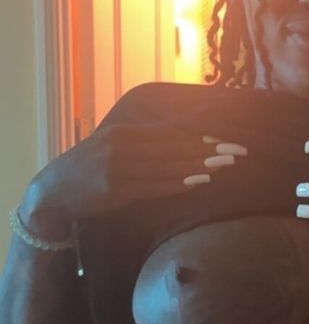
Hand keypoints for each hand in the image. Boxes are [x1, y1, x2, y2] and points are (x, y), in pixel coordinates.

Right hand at [26, 126, 248, 229]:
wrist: (54, 191)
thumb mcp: (113, 150)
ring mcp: (117, 169)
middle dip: (209, 149)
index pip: (168, 132)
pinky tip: (199, 181)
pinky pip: (154, 186)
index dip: (199, 135)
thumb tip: (180, 141)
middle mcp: (120, 147)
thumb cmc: (90, 171)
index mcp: (122, 134)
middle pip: (173, 147)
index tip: (226, 136)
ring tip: (226, 165)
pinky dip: (178, 183)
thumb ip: (142, 144)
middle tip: (238, 150)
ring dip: (200, 165)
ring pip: (166, 166)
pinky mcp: (115, 191)